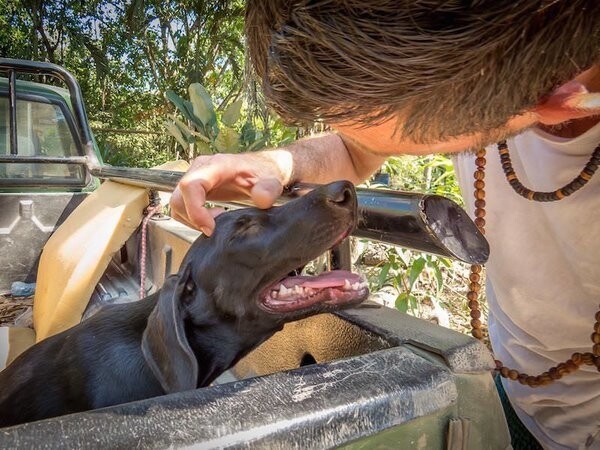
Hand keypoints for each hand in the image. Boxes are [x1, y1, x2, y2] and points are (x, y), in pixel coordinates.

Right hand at [169, 152, 286, 234]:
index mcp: (217, 165)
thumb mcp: (272, 181)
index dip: (195, 210)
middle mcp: (201, 168)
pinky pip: (181, 204)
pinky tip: (211, 219)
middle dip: (193, 218)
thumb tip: (261, 199)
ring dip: (191, 219)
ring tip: (215, 223)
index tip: (210, 228)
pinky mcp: (195, 186)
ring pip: (177, 202)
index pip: (191, 185)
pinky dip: (191, 217)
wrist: (263, 167)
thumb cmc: (265, 172)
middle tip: (215, 228)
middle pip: (179, 197)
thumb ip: (269, 189)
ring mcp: (195, 176)